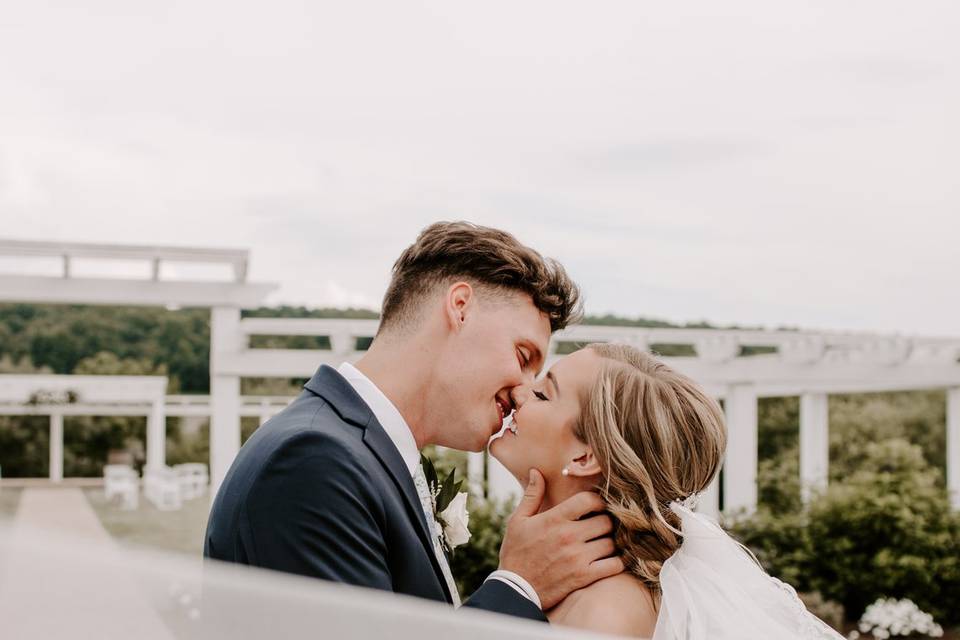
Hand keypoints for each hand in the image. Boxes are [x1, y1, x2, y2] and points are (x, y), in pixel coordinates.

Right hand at [497, 469, 623, 609]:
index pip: (589, 500)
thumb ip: (531, 495)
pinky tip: (609, 560)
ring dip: (610, 543)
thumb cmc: (516, 552)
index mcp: (554, 519)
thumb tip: (536, 472)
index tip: (596, 506)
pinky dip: (616, 562)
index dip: (598, 501)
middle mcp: (569, 536)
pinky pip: (614, 565)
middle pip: (606, 521)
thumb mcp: (517, 521)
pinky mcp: (584, 576)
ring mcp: (578, 557)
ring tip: (603, 543)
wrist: (514, 589)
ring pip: (611, 543)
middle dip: (605, 522)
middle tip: (601, 526)